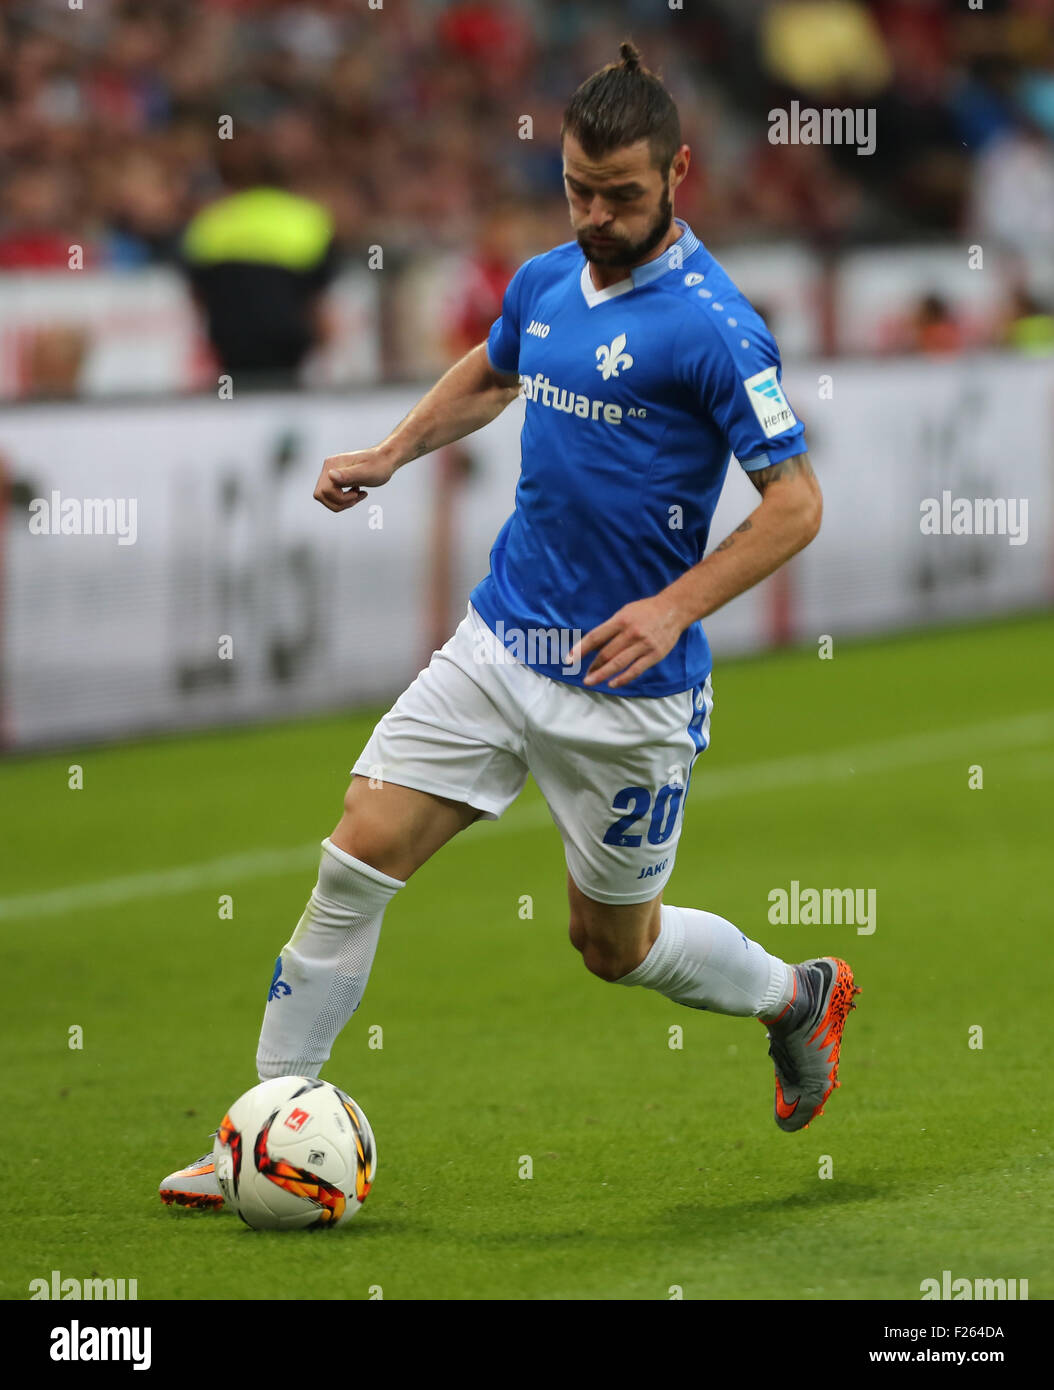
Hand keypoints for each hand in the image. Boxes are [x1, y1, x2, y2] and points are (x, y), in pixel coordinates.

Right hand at [313, 445, 397, 512]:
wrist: (386, 460)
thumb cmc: (379, 465)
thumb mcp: (366, 472)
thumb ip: (348, 475)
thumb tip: (330, 475)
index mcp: (332, 465)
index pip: (325, 490)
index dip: (340, 498)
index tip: (356, 493)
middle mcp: (328, 468)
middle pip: (320, 495)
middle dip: (339, 502)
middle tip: (356, 497)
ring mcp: (331, 473)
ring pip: (325, 497)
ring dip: (342, 502)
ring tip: (358, 495)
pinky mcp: (336, 479)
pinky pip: (333, 496)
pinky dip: (344, 500)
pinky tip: (358, 493)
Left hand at [568, 595, 687, 688]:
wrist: (674, 610)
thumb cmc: (646, 611)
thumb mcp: (625, 612)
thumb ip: (611, 628)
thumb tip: (594, 645)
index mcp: (621, 620)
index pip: (595, 637)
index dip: (580, 649)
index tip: (569, 660)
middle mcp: (631, 632)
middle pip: (606, 653)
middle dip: (592, 666)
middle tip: (584, 676)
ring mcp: (643, 644)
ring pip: (618, 664)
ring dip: (602, 675)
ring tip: (591, 682)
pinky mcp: (654, 655)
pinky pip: (636, 670)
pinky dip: (623, 678)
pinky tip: (612, 684)